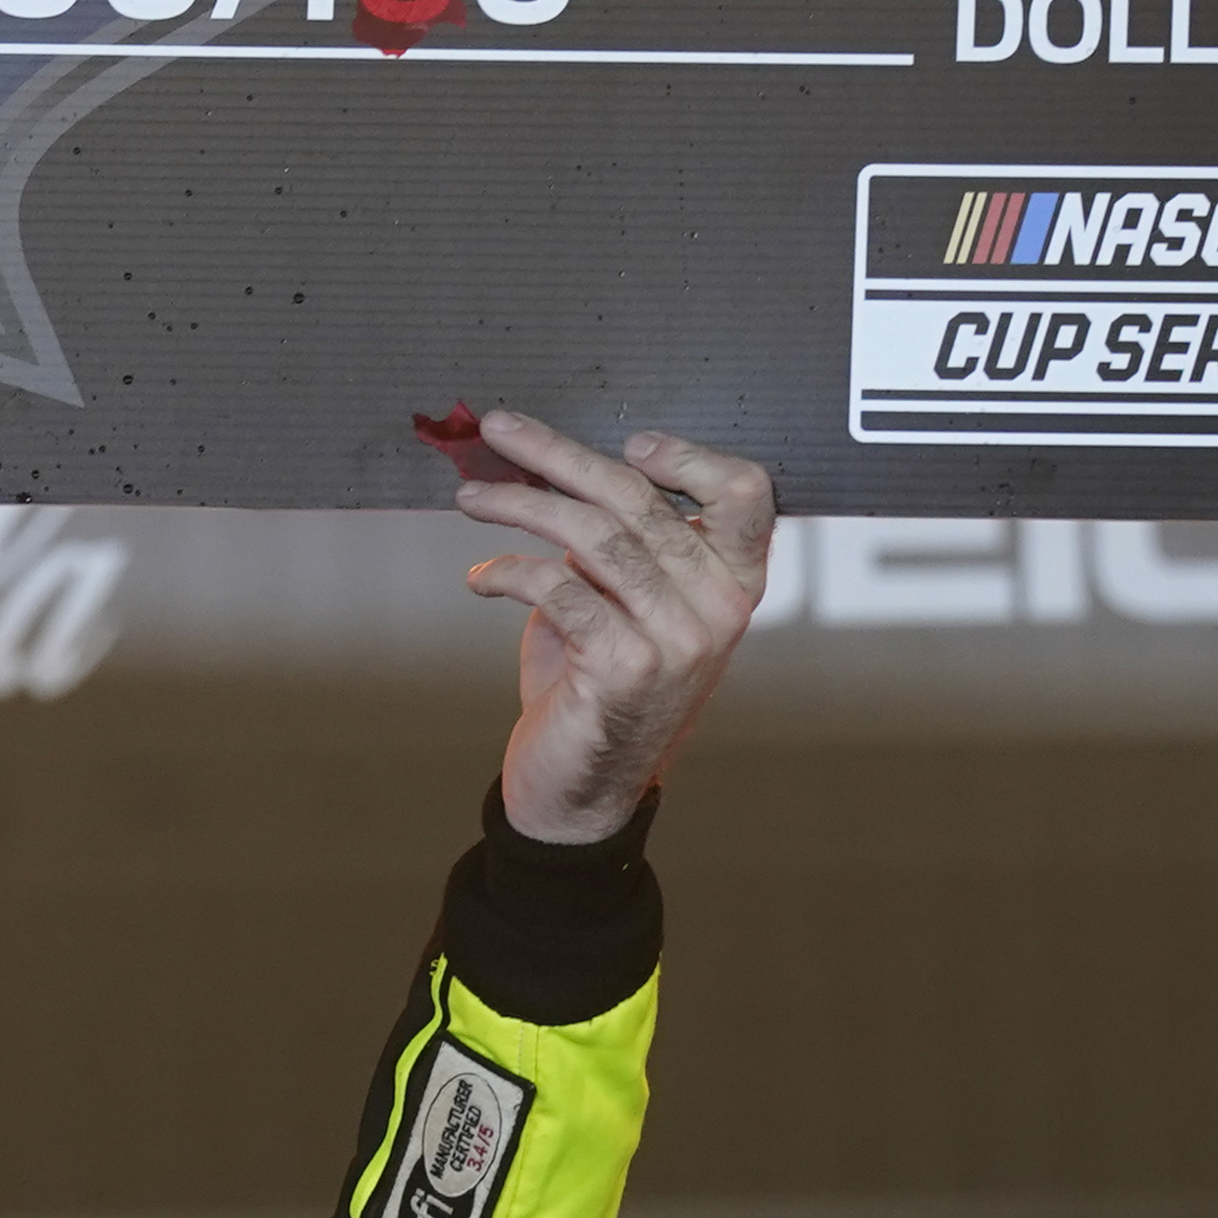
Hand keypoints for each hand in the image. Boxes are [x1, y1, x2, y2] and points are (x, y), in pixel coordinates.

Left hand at [454, 411, 772, 843]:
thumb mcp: (619, 601)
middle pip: (638, 500)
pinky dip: (508, 572)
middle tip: (498, 429)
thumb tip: (546, 462)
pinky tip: (480, 576)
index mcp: (734, 580)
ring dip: (519, 505)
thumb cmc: (597, 681)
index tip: (627, 441)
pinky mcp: (627, 666)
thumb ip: (614, 541)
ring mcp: (680, 639)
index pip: (747, 494)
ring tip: (470, 496)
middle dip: (557, 455)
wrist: (581, 788)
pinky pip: (558, 588)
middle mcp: (721, 606)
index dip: (690, 457)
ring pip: (593, 536)